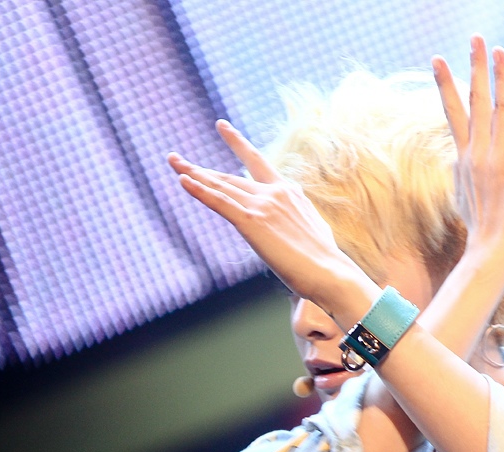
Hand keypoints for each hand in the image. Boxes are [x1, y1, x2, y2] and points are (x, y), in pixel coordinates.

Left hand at [167, 122, 364, 310]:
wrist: (329, 272)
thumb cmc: (325, 260)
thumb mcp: (314, 230)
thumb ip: (301, 219)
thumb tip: (302, 221)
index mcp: (289, 192)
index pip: (257, 163)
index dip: (237, 144)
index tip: (222, 127)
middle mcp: (274, 192)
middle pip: (229, 176)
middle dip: (200, 168)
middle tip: (175, 158)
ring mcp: (263, 205)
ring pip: (221, 186)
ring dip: (193, 174)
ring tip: (173, 162)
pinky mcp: (252, 221)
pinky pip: (220, 202)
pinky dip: (200, 191)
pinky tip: (183, 180)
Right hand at [432, 35, 503, 264]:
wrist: (493, 250)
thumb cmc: (483, 233)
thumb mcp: (466, 198)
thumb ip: (465, 177)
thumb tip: (461, 169)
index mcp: (464, 159)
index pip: (454, 113)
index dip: (446, 84)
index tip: (438, 59)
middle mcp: (477, 153)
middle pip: (473, 101)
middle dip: (474, 67)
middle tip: (475, 38)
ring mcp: (495, 158)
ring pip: (495, 108)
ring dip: (496, 76)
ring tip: (495, 48)